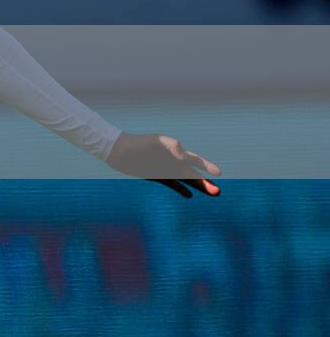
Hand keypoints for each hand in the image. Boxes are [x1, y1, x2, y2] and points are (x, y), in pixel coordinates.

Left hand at [105, 132, 221, 196]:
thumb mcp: (156, 141)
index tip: (219, 173)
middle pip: (193, 174)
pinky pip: (173, 185)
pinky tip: (189, 195)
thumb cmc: (138, 143)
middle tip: (218, 192)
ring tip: (213, 194)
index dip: (207, 166)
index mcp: (175, 151)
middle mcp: (173, 161)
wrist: (119, 151)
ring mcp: (166, 170)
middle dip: (206, 183)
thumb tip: (184, 158)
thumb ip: (173, 146)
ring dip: (198, 187)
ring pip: (186, 181)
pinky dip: (181, 189)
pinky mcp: (156, 177)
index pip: (195, 160)